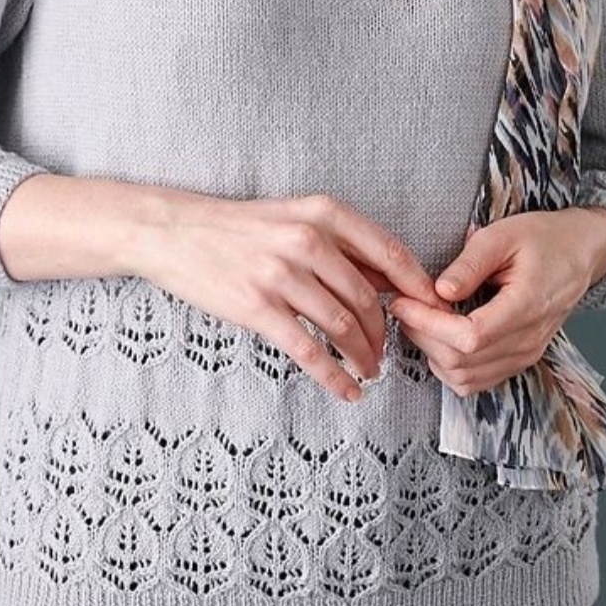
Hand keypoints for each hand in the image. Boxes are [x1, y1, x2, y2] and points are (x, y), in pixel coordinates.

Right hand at [131, 192, 453, 403]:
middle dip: (385, 331)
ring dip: (363, 355)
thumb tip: (389, 276)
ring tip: (369, 370)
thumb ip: (338, 243)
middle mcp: (306, 241)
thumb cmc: (236, 227)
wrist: (174, 232)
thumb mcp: (291, 217)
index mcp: (321, 214)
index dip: (416, 286)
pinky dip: (333, 376)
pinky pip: (308, 350)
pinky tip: (346, 391)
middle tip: (388, 350)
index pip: (387, 252)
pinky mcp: (258, 307)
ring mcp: (281, 275)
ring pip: (342, 325)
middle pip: (367, 297)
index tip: (431, 310)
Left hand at [386, 206, 605, 396]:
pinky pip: (475, 382)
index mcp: (527, 306)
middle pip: (462, 362)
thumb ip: (470, 263)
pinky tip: (438, 337)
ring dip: (432, 353)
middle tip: (404, 307)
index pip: (470, 336)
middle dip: (423, 336)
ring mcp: (524, 355)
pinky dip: (448, 366)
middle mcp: (528, 341)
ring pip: (465, 378)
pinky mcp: (518, 361)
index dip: (429, 324)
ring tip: (418, 320)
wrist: (579, 253)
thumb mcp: (503, 235)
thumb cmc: (543, 239)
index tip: (403, 302)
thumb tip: (440, 290)